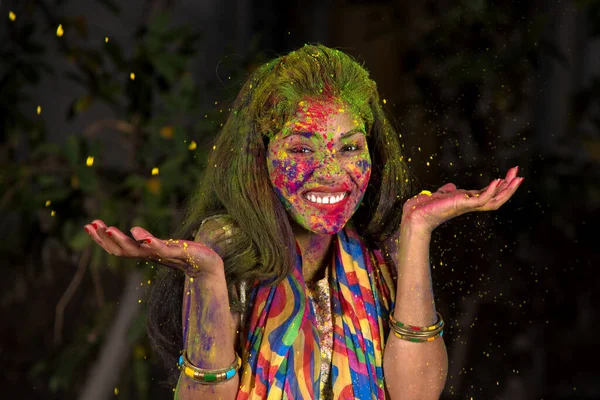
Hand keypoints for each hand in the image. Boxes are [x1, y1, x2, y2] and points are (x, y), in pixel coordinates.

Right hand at [83, 219, 224, 278]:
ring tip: (109, 228)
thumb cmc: (186, 254)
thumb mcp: (164, 245)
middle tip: (91, 225)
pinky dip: (150, 242)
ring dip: (121, 240)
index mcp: (145, 252)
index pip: (118, 248)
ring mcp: (162, 254)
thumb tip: (133, 232)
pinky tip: (140, 234)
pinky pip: (161, 248)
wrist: (208, 265)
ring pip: (138, 250)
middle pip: (122, 250)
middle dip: (105, 238)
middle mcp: (150, 255)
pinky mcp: (177, 252)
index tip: (88, 226)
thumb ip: (149, 241)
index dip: (102, 239)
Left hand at [402, 166, 523, 234]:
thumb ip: (447, 191)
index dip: (500, 187)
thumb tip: (451, 186)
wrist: (415, 216)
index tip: (510, 176)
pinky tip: (498, 181)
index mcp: (466, 202)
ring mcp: (467, 205)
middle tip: (520, 174)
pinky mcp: (462, 204)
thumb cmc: (424, 208)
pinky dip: (491, 191)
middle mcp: (469, 205)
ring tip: (516, 177)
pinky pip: (481, 200)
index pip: (489, 194)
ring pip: (494, 200)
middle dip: (509, 187)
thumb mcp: (439, 195)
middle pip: (497, 198)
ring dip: (506, 189)